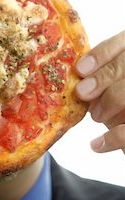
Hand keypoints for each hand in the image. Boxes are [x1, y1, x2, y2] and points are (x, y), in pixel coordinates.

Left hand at [75, 30, 124, 152]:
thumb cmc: (121, 107)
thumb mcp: (112, 85)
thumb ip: (102, 75)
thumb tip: (78, 76)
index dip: (103, 53)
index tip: (80, 69)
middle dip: (102, 78)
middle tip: (82, 93)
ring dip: (110, 102)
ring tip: (95, 115)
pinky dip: (113, 138)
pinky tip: (96, 145)